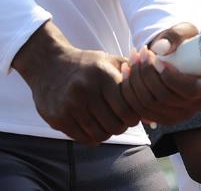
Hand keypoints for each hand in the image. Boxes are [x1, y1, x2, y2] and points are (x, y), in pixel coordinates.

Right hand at [12, 21, 137, 144]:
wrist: (47, 63)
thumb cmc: (87, 64)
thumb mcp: (110, 61)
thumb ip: (134, 79)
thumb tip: (152, 108)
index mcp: (102, 75)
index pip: (128, 109)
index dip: (134, 116)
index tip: (132, 112)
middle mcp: (85, 90)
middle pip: (116, 125)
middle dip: (122, 126)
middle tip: (120, 119)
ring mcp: (69, 106)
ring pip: (100, 135)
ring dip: (107, 132)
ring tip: (106, 121)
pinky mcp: (57, 118)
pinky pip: (82, 138)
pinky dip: (92, 136)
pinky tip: (92, 125)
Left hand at [120, 22, 200, 125]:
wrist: (176, 57)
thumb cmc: (184, 43)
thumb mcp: (185, 31)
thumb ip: (175, 35)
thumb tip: (162, 47)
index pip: (190, 89)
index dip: (169, 76)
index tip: (155, 58)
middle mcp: (199, 104)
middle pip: (166, 98)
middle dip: (147, 74)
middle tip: (140, 53)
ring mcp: (181, 115)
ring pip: (149, 104)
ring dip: (135, 81)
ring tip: (131, 60)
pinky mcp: (164, 118)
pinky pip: (140, 110)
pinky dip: (129, 92)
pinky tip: (127, 72)